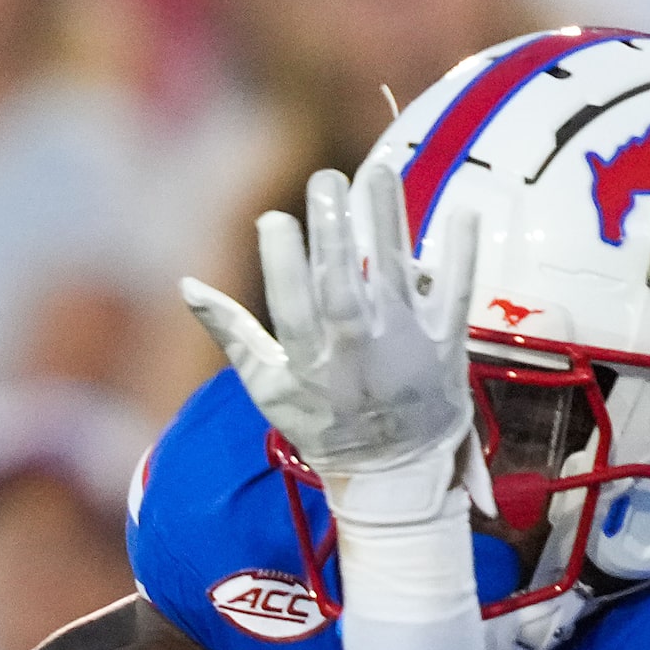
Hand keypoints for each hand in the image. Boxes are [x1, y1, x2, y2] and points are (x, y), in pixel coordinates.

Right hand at [182, 163, 481, 526]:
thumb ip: (232, 333)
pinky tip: (463, 213)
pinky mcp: (446, 348)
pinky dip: (461, 258)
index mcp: (310, 364)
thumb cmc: (323, 426)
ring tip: (378, 170)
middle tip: (326, 179)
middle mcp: (357, 354)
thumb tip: (186, 284)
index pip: (292, 306)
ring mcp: (404, 349)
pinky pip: (456, 298)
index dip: (283, 262)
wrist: (391, 479)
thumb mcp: (269, 389)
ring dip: (388, 223)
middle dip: (334, 232)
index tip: (274, 217)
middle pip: (343, 287)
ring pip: (395, 279)